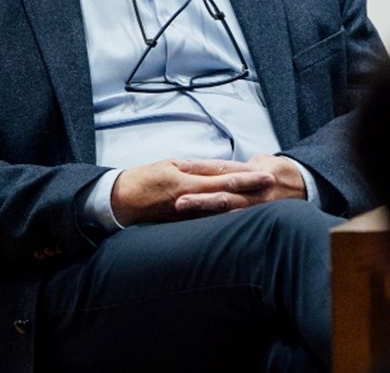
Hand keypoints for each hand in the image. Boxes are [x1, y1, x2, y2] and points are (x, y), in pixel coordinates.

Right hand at [111, 157, 281, 225]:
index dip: (244, 172)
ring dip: (240, 203)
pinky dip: (222, 218)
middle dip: (249, 186)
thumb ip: (197, 168)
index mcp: (187, 177)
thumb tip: (221, 168)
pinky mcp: (181, 224)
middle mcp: (189, 195)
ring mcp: (186, 212)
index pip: (221, 173)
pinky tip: (237, 219)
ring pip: (218, 207)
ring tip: (261, 201)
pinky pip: (205, 221)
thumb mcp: (171, 165)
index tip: (264, 171)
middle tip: (270, 182)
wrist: (119, 201)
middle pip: (225, 190)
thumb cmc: (145, 179)